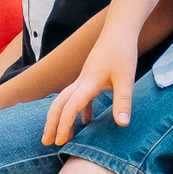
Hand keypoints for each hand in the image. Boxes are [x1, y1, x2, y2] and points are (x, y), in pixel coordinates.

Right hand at [45, 30, 137, 145]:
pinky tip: (86, 122)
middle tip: (46, 142)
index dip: (64, 125)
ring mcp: (84, 79)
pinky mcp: (90, 77)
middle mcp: (81, 81)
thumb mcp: (126, 79)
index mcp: (88, 83)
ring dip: (61, 118)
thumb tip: (122, 124)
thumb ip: (123, 102)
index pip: (70, 107)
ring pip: (65, 101)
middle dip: (51, 124)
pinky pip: (79, 97)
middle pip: (58, 104)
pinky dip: (78, 111)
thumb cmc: (122, 52)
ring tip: (61, 136)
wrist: (119, 30)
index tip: (60, 142)